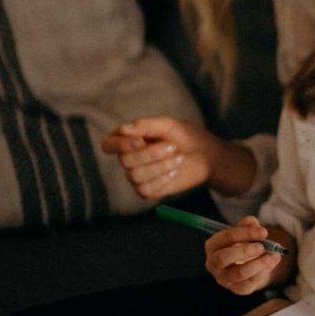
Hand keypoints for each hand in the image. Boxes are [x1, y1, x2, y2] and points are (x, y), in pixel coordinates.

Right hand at [101, 117, 254, 200]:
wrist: (206, 156)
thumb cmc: (186, 136)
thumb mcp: (169, 125)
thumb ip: (146, 125)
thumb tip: (123, 128)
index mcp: (130, 139)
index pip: (108, 144)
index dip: (120, 144)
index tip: (141, 140)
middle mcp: (129, 158)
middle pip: (125, 161)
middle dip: (151, 154)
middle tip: (173, 147)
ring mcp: (138, 176)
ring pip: (135, 176)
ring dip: (160, 166)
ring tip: (179, 158)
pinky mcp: (148, 190)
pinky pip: (145, 189)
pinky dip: (162, 179)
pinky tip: (174, 172)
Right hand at [205, 216, 283, 294]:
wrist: (250, 263)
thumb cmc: (244, 243)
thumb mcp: (245, 230)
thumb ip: (248, 224)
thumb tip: (253, 224)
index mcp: (213, 245)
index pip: (226, 238)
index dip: (245, 233)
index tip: (264, 232)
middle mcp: (213, 264)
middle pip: (224, 258)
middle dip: (245, 251)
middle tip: (262, 246)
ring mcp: (224, 279)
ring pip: (239, 273)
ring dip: (259, 263)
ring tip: (274, 254)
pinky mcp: (238, 289)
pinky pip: (250, 282)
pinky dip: (264, 271)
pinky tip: (273, 261)